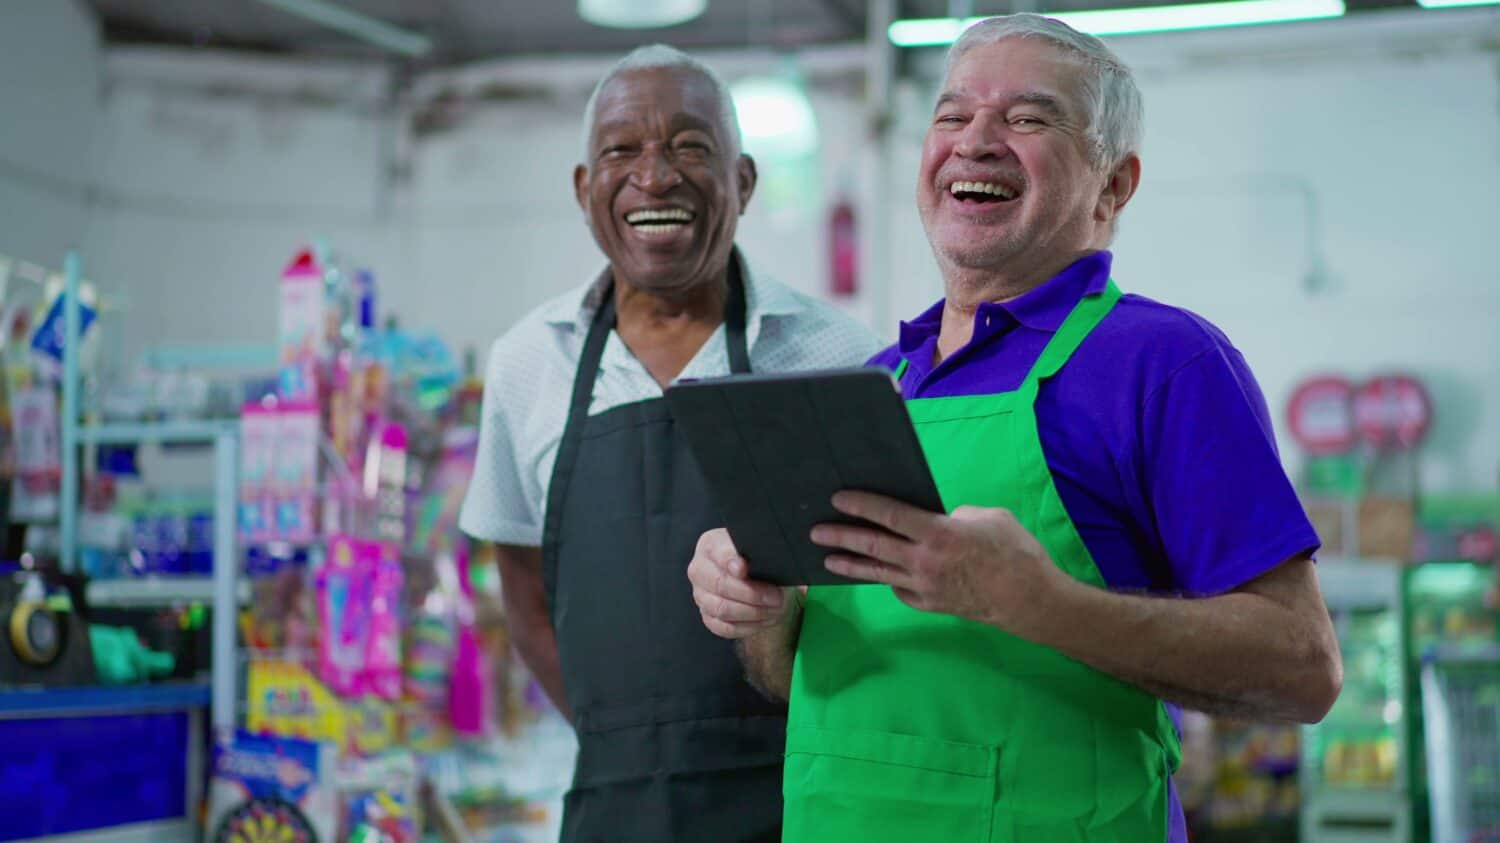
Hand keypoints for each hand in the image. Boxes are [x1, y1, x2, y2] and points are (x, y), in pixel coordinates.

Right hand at [689, 528, 799, 639]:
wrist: (755, 579)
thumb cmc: (756, 560)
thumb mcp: (760, 550)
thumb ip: (761, 552)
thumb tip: (771, 561)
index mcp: (711, 544)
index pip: (718, 553)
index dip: (730, 561)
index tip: (744, 569)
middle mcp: (700, 569)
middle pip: (719, 584)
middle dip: (752, 594)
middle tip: (776, 597)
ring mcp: (701, 595)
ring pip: (722, 609)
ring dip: (753, 612)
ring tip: (775, 610)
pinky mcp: (707, 616)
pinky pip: (725, 627)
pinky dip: (748, 626)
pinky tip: (765, 620)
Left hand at [812, 491, 1071, 637]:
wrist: (1030, 601)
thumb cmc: (1016, 552)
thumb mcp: (989, 517)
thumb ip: (956, 515)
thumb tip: (937, 520)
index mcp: (939, 533)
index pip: (889, 515)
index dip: (861, 505)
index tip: (837, 499)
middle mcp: (924, 561)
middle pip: (874, 545)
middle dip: (841, 536)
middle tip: (816, 530)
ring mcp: (925, 587)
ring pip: (879, 572)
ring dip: (851, 563)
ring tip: (828, 558)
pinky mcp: (930, 604)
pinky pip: (900, 590)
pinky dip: (887, 581)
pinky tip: (877, 574)